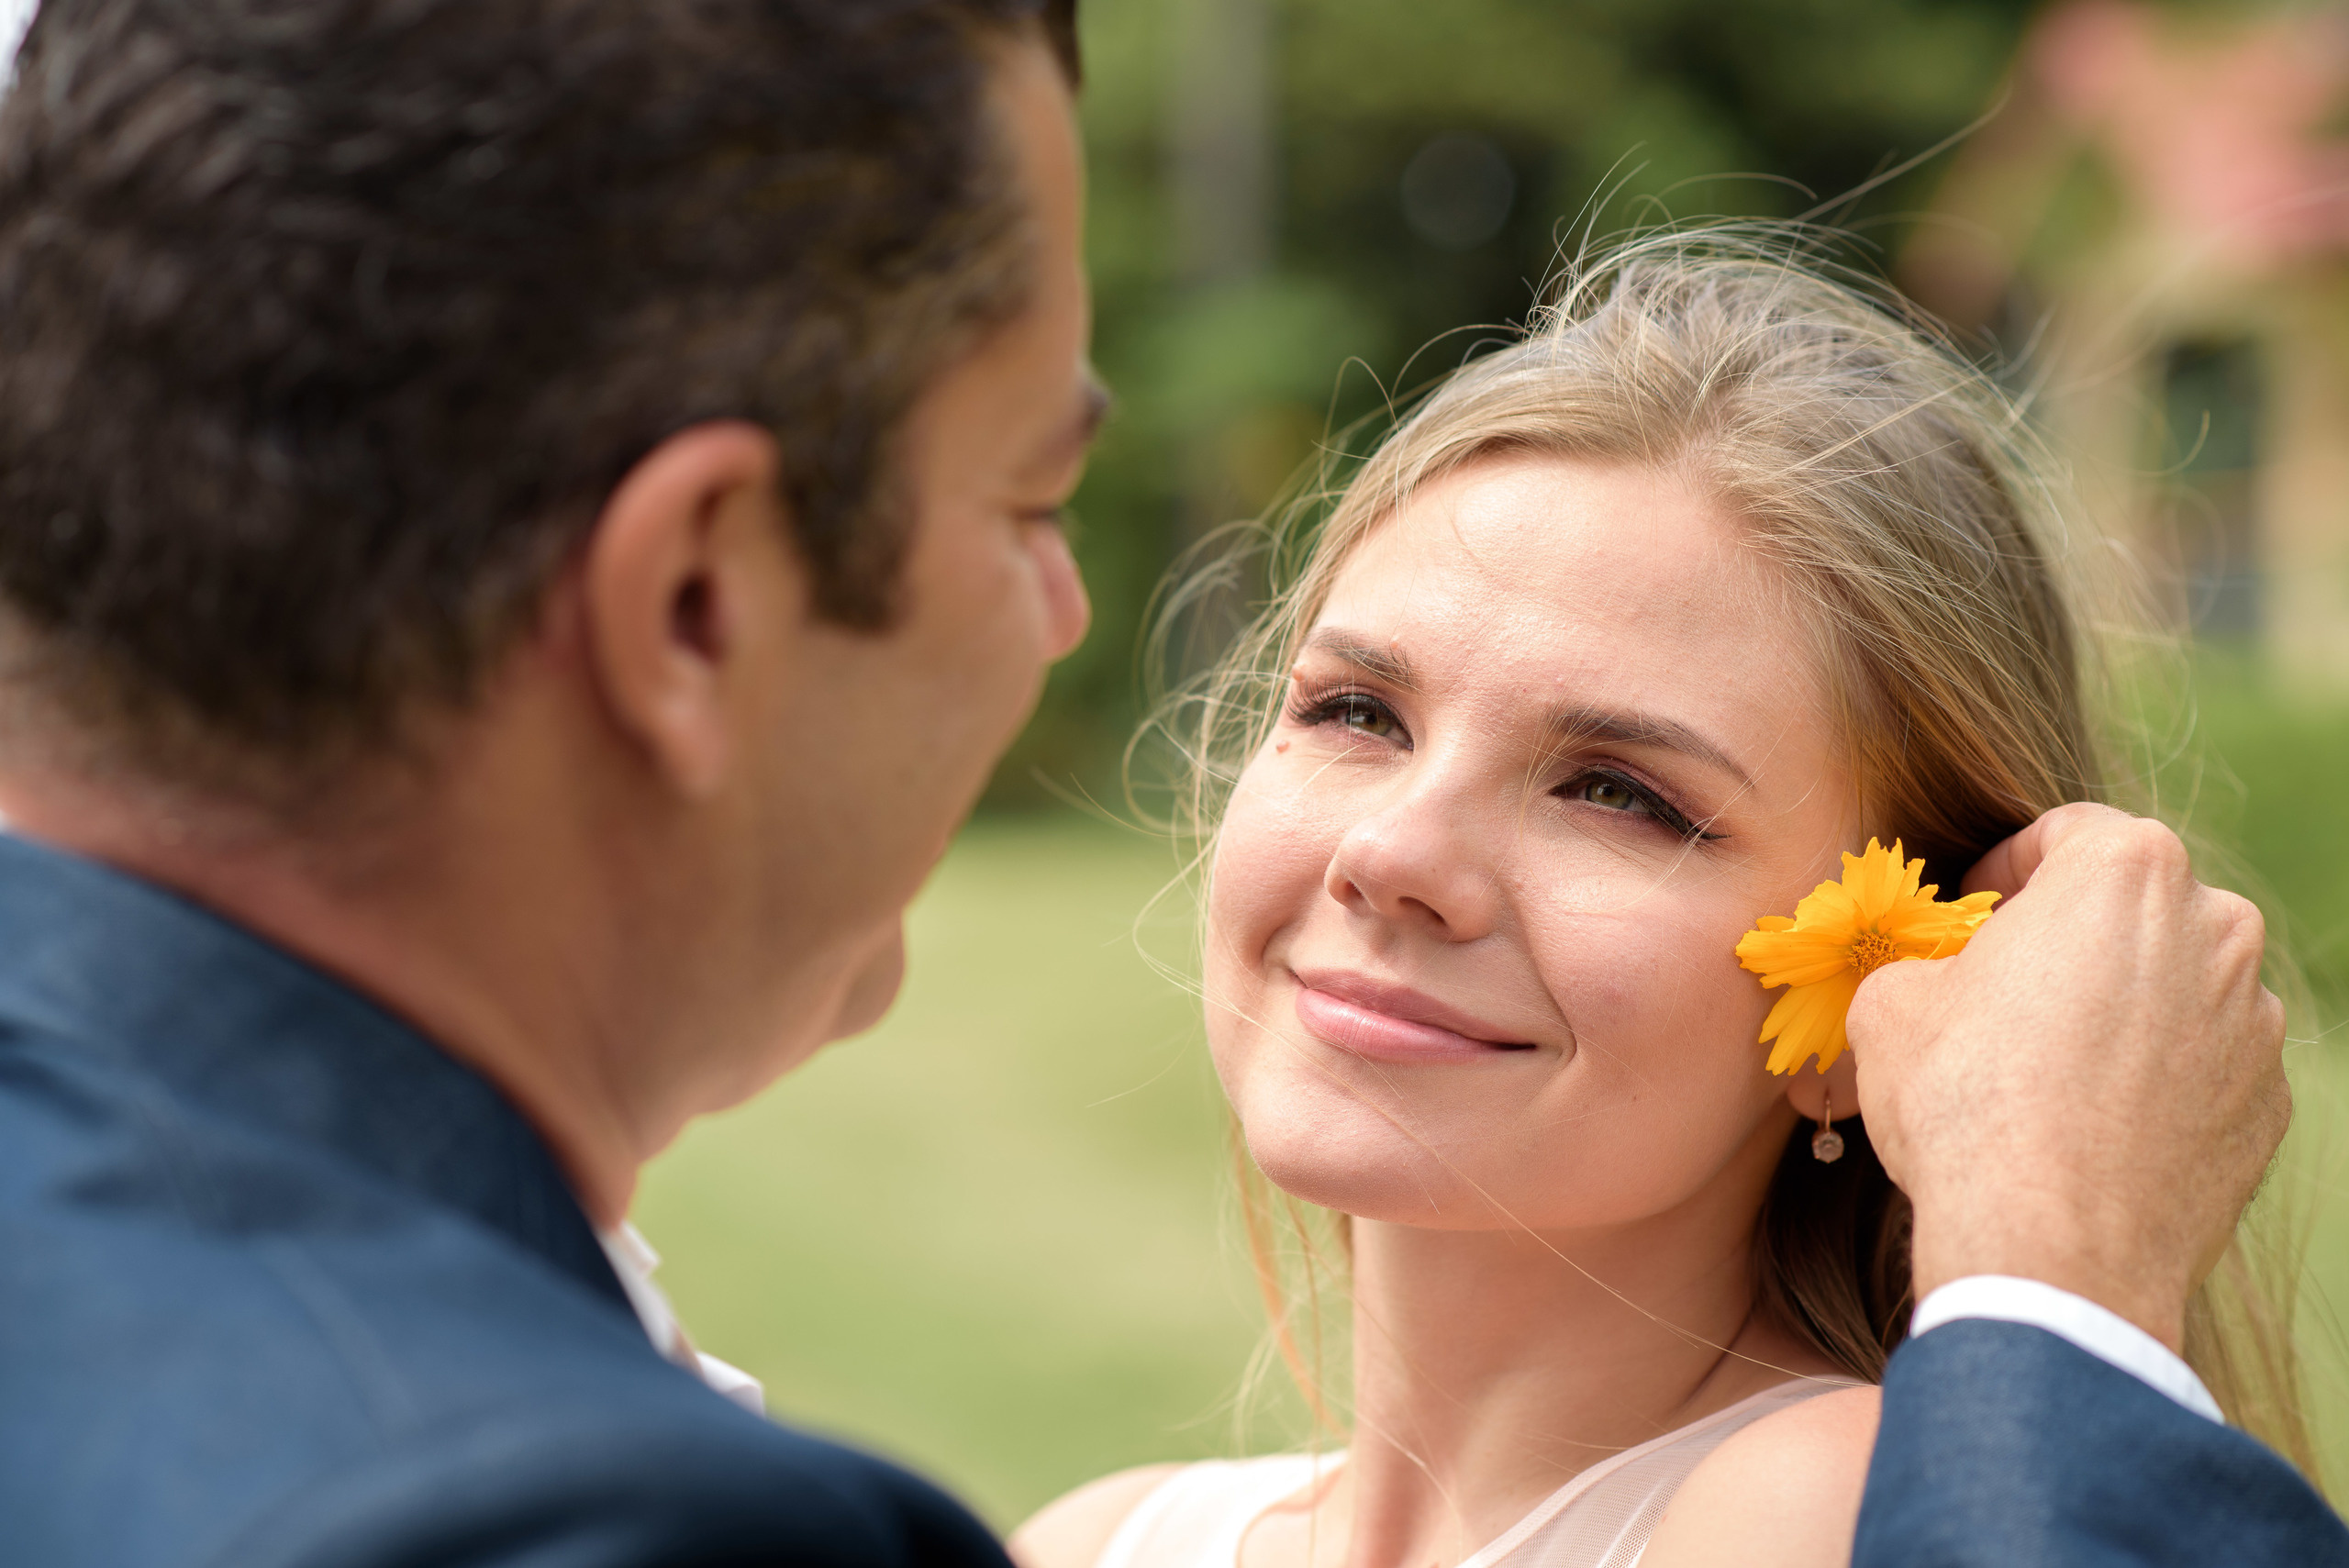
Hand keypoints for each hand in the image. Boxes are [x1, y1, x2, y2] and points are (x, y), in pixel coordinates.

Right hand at [1848, 803, 2287, 1352]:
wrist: (2051, 1249)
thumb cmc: (1967, 1103)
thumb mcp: (1892, 1004)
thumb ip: (1930, 963)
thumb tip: (1937, 983)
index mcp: (2126, 872)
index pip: (2066, 833)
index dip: (2004, 869)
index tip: (1973, 912)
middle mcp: (2216, 929)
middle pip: (2135, 907)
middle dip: (2074, 938)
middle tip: (2008, 990)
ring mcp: (2255, 1023)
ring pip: (2177, 989)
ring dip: (2122, 1009)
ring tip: (2050, 1070)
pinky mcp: (2268, 1107)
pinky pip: (2203, 1070)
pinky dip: (2157, 1083)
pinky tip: (2092, 1126)